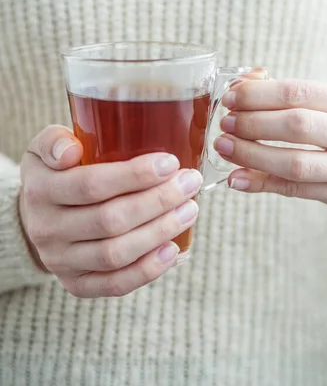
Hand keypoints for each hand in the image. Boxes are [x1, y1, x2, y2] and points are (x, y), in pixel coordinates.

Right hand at [19, 126, 200, 296]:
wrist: (35, 214)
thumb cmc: (55, 171)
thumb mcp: (45, 147)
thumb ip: (55, 141)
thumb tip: (72, 150)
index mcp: (41, 190)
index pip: (91, 185)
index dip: (134, 176)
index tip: (170, 162)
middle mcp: (47, 229)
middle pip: (110, 220)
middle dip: (158, 201)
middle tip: (190, 182)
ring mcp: (60, 261)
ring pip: (116, 254)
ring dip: (160, 232)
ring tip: (190, 210)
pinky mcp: (76, 284)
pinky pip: (114, 284)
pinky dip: (147, 270)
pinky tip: (173, 249)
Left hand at [214, 79, 326, 210]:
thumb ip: (301, 95)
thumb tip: (245, 87)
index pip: (300, 93)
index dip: (259, 95)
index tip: (232, 97)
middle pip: (297, 127)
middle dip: (252, 124)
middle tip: (226, 122)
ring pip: (296, 164)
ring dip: (251, 155)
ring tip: (225, 147)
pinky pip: (298, 192)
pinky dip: (262, 184)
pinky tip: (238, 178)